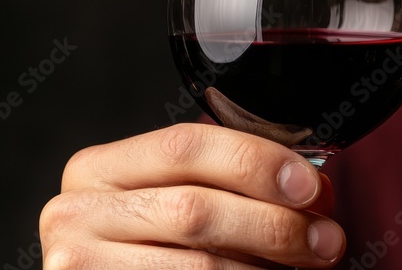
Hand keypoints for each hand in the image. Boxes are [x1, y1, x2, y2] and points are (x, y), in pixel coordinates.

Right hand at [40, 123, 343, 268]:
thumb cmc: (157, 246)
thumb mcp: (180, 199)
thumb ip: (232, 184)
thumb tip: (316, 191)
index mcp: (99, 168)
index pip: (185, 144)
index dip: (257, 162)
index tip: (310, 185)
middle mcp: (75, 212)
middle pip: (196, 209)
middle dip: (275, 225)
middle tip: (326, 240)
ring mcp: (76, 263)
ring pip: (199, 265)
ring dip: (266, 268)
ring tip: (306, 268)